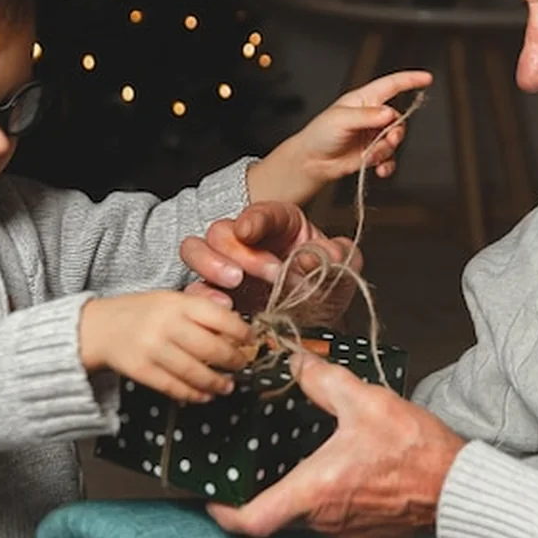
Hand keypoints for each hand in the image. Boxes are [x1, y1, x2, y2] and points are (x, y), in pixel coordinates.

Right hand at [79, 291, 253, 403]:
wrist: (98, 327)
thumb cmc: (141, 313)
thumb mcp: (170, 300)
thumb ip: (200, 310)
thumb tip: (237, 325)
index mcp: (177, 304)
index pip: (218, 317)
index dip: (241, 331)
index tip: (250, 339)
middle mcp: (166, 325)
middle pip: (210, 347)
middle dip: (233, 360)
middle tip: (243, 365)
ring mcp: (152, 349)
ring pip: (194, 372)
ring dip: (216, 383)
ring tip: (228, 386)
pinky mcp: (141, 371)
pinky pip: (174, 387)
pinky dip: (193, 394)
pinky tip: (204, 395)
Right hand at [180, 202, 360, 326]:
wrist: (321, 325)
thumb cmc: (327, 287)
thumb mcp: (345, 269)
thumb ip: (338, 256)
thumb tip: (309, 256)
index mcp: (279, 223)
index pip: (260, 212)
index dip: (253, 219)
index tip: (250, 232)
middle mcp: (247, 241)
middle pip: (222, 230)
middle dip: (239, 252)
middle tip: (265, 274)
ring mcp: (227, 266)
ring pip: (196, 249)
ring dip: (210, 264)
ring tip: (234, 284)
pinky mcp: (216, 294)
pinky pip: (193, 289)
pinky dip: (201, 296)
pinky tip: (223, 306)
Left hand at [207, 352, 466, 537]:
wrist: (460, 489)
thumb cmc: (416, 451)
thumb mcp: (366, 402)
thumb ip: (324, 381)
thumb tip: (297, 362)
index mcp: (313, 490)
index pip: (250, 520)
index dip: (223, 511)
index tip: (214, 496)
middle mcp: (323, 521)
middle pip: (277, 513)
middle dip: (270, 486)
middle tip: (267, 458)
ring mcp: (345, 535)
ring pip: (307, 516)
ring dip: (305, 490)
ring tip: (314, 457)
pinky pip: (334, 521)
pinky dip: (331, 500)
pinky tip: (347, 472)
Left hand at [247, 70, 432, 203]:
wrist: (311, 161)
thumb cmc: (320, 134)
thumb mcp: (342, 119)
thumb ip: (367, 116)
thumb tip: (389, 113)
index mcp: (364, 100)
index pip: (392, 85)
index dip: (410, 80)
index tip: (427, 78)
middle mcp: (372, 116)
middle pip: (398, 119)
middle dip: (395, 132)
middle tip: (388, 140)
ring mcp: (373, 135)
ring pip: (394, 141)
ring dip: (387, 150)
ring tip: (372, 156)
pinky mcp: (372, 153)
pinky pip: (390, 158)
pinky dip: (388, 165)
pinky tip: (380, 170)